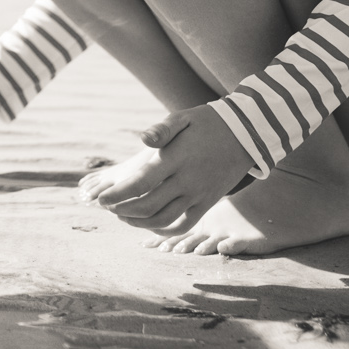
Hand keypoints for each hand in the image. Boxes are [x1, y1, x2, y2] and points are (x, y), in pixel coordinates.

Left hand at [76, 105, 254, 231]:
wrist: (246, 135)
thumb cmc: (207, 123)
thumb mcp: (183, 118)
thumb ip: (161, 130)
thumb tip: (143, 139)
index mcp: (177, 158)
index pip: (141, 183)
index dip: (118, 194)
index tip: (101, 199)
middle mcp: (187, 180)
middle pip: (148, 206)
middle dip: (122, 210)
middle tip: (107, 206)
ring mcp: (199, 195)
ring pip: (163, 220)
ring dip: (138, 222)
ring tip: (122, 215)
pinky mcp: (207, 203)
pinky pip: (184, 225)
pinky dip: (163, 230)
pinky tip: (148, 224)